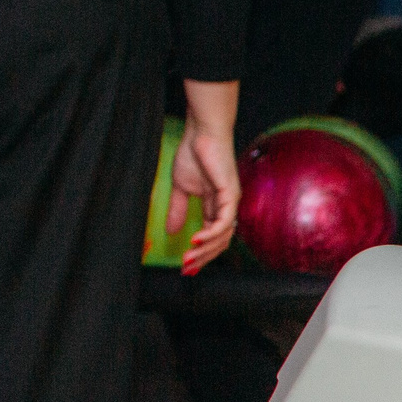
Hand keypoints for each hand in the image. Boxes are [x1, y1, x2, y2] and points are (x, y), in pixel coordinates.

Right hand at [170, 121, 241, 274]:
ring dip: (205, 250)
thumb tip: (171, 231)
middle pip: (220, 242)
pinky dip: (210, 234)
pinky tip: (194, 240)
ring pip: (223, 236)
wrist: (200, 132)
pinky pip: (223, 222)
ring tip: (187, 259)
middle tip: (185, 269)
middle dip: (203, 259)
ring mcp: (230, 201)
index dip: (200, 254)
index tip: (184, 267)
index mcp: (216, 206)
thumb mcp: (180, 187)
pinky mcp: (230, 194)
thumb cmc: (193, 154)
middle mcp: (226, 207)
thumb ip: (177, 210)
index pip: (212, 237)